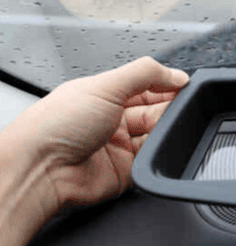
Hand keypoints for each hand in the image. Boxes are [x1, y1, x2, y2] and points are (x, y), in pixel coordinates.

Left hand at [19, 56, 189, 213]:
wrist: (40, 170)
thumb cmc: (54, 126)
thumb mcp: (104, 86)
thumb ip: (145, 74)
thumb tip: (177, 74)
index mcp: (103, 94)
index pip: (146, 85)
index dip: (166, 84)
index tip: (185, 84)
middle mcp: (112, 119)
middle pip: (155, 110)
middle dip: (168, 108)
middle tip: (175, 107)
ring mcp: (119, 146)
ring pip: (157, 134)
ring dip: (164, 130)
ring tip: (161, 129)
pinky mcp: (126, 171)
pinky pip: (153, 160)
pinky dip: (159, 153)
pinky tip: (155, 147)